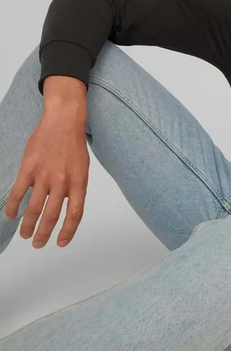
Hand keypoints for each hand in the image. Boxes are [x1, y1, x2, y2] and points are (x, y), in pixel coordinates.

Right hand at [4, 113, 89, 248]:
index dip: (68, 231)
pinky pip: (18, 193)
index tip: (61, 242)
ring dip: (28, 225)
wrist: (63, 121)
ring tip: (26, 234)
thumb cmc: (74, 144)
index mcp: (79, 181)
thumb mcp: (83, 167)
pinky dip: (13, 207)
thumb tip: (65, 205)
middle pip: (52, 215)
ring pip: (34, 208)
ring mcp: (44, 175)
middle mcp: (62, 181)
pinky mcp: (29, 169)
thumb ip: (75, 187)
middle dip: (44, 233)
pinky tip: (11, 215)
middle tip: (38, 244)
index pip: (75, 213)